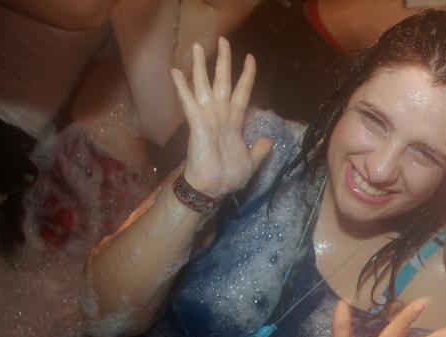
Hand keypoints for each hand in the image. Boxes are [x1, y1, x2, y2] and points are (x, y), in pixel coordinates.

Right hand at [171, 37, 272, 198]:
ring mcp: (208, 117)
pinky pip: (189, 101)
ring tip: (198, 46)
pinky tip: (176, 72)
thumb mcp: (251, 162)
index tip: (251, 58)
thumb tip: (269, 141)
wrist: (212, 188)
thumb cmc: (229, 176)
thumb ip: (259, 150)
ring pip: (204, 85)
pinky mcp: (196, 123)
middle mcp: (221, 114)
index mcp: (234, 121)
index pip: (243, 92)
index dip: (247, 75)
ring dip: (201, 66)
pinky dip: (183, 87)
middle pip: (223, 81)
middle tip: (223, 39)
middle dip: (224, 60)